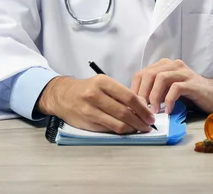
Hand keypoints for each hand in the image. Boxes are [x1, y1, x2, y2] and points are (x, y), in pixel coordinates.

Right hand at [36, 75, 155, 133]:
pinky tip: (127, 130)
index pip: (128, 97)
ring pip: (117, 124)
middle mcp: (95, 95)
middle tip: (148, 125)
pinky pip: (108, 129)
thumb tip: (142, 105)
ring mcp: (90, 110)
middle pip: (124, 112)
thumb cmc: (87, 88)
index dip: (142, 108)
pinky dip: (120, 131)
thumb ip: (121, 93)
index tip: (150, 115)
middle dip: (140, 121)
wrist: (62, 95)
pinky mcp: (87, 123)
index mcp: (103, 82)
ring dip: (132, 129)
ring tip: (140, 129)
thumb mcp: (103, 83)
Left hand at [131, 58, 212, 114]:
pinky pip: (176, 88)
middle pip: (149, 74)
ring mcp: (183, 72)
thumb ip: (154, 92)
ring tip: (153, 111)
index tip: (133, 106)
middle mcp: (172, 65)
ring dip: (154, 96)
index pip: (141, 73)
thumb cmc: (189, 95)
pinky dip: (169, 100)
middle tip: (141, 110)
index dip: (135, 89)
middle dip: (142, 93)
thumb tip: (136, 104)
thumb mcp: (168, 92)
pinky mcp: (192, 82)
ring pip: (160, 78)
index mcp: (164, 66)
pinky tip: (169, 111)